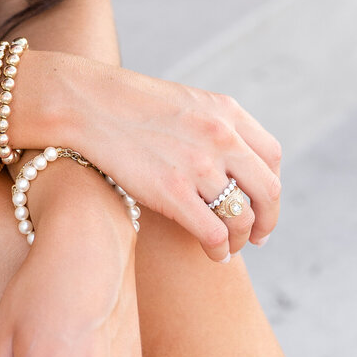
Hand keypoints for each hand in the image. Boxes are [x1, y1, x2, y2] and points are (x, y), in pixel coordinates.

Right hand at [34, 54, 282, 262]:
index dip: (268, 186)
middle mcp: (220, 137)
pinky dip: (219, 250)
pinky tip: (212, 254)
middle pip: (267, 191)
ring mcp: (198, 165)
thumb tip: (230, 162)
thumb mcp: (184, 103)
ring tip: (227, 246)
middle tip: (256, 237)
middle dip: (266, 220)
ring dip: (240, 239)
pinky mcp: (173, 192)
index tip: (260, 204)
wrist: (85, 102)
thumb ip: (213, 127)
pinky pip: (215, 234)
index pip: (271, 157)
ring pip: (243, 218)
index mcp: (225, 111)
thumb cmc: (126, 105)